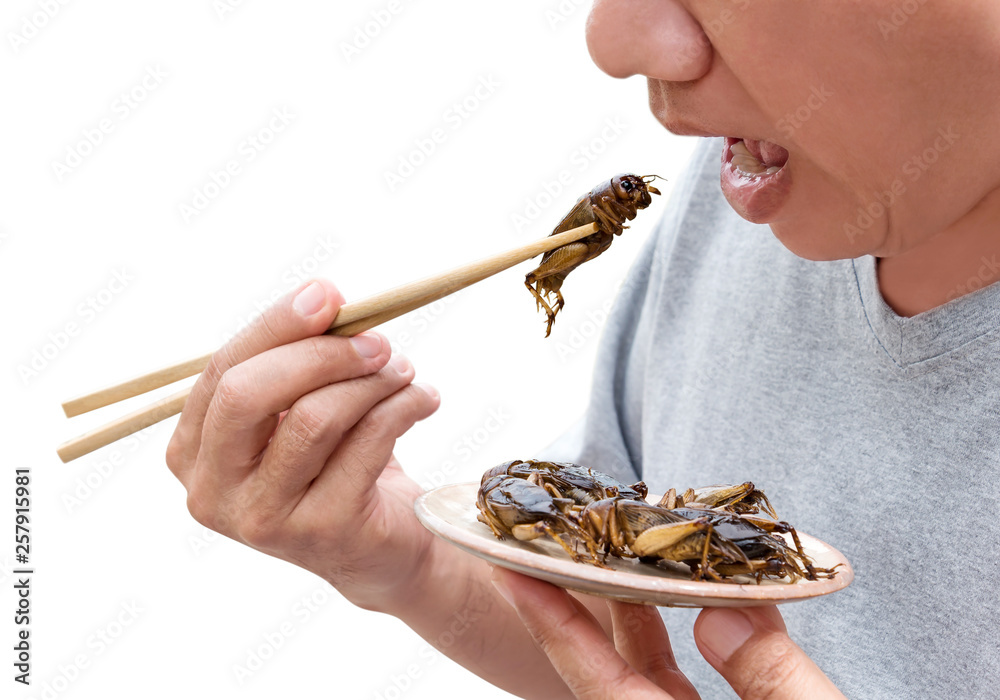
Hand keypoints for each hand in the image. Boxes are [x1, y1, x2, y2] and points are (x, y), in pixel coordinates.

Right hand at [166, 280, 440, 607]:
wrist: (378, 549)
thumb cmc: (333, 465)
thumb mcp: (301, 408)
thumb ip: (297, 359)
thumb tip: (324, 297)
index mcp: (192, 451)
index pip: (223, 370)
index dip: (276, 325)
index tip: (329, 294)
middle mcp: (212, 491)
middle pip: (249, 394)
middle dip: (320, 353)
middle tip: (377, 340)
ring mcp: (263, 519)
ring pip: (315, 417)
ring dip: (372, 380)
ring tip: (404, 371)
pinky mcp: (322, 531)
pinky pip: (366, 443)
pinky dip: (404, 406)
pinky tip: (423, 399)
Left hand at [491, 568, 845, 699]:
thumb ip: (772, 681)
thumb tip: (719, 614)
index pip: (597, 680)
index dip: (552, 622)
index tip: (511, 572)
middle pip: (608, 672)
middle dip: (581, 605)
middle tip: (561, 544)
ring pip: (642, 679)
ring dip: (631, 618)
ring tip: (619, 555)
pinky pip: (675, 690)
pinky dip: (678, 644)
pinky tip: (691, 603)